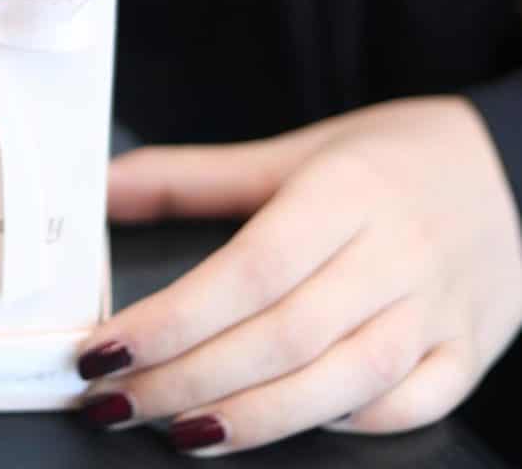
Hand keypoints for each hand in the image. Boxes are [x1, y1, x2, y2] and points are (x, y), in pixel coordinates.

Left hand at [78, 97, 521, 453]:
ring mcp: (437, 310)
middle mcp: (393, 254)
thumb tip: (104, 187)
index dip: (174, 318)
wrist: (501, 165)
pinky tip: (289, 429)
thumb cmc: (383, 160)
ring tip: (181, 432)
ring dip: (258, 418)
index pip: (249, 269)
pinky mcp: (468, 352)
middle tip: (117, 402)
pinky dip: (351, 425)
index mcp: (344, 193)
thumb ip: (194, 176)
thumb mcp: (291, 152)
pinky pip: (412, 405)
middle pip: (285, 334)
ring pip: (346, 380)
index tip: (107, 348)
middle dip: (190, 378)